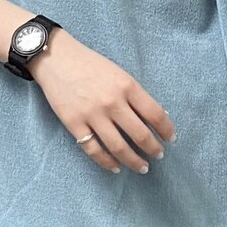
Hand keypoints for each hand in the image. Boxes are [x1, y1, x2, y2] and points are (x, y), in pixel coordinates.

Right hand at [28, 29, 175, 173]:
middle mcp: (112, 102)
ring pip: (119, 147)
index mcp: (127, 86)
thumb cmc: (90, 65)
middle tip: (158, 155)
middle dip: (153, 149)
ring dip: (134, 161)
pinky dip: (107, 162)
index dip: (166, 130)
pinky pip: (94, 150)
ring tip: (142, 167)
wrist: (56, 59)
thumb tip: (155, 116)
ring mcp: (92, 115)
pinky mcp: (74, 124)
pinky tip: (116, 167)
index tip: (170, 138)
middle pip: (140, 135)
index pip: (155, 114)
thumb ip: (135, 94)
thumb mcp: (119, 73)